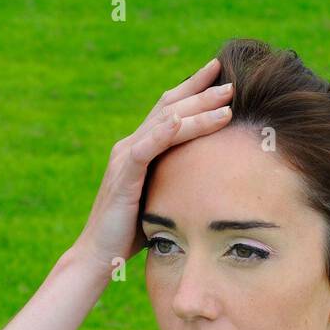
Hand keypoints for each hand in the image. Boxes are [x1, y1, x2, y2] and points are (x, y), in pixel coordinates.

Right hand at [73, 57, 234, 272]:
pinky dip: (162, 133)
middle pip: (169, 108)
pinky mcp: (123, 176)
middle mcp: (130, 146)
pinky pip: (145, 149)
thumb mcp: (161, 198)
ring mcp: (124, 159)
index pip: (169, 111)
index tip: (220, 75)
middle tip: (231, 82)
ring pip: (164, 124)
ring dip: (196, 111)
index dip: (193, 91)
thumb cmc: (130, 233)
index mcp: (139, 149)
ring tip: (225, 101)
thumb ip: (177, 181)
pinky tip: (179, 121)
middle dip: (201, 93)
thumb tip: (212, 181)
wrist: (98, 254)